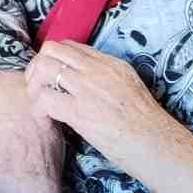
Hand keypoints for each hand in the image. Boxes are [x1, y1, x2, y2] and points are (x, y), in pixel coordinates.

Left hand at [27, 40, 192, 192]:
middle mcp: (98, 70)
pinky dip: (37, 108)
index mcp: (111, 63)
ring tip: (38, 103)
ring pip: (44, 69)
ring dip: (33, 86)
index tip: (51, 76)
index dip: (54, 59)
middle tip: (37, 87)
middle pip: (51, 50)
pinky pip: (44, 99)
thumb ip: (106, 80)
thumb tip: (81, 83)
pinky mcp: (80, 111)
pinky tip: (44, 119)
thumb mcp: (130, 88)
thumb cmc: (147, 126)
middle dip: (37, 66)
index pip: (70, 46)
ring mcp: (88, 89)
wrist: (159, 146)